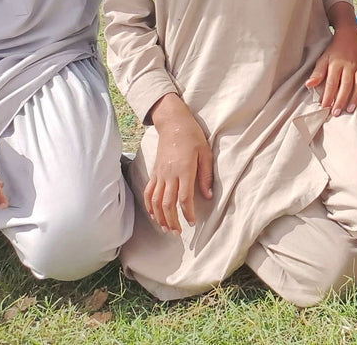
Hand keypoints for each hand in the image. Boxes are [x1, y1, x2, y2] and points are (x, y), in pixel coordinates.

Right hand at [145, 94, 212, 231]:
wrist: (173, 123)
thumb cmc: (192, 136)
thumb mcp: (205, 152)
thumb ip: (206, 175)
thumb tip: (208, 196)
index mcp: (184, 170)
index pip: (184, 198)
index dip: (188, 213)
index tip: (192, 222)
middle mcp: (170, 174)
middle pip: (167, 203)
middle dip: (172, 221)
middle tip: (177, 233)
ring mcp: (160, 174)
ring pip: (155, 201)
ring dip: (159, 217)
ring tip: (166, 229)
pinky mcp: (154, 172)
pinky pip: (148, 192)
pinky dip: (149, 206)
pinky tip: (153, 215)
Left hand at [305, 23, 356, 115]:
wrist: (351, 37)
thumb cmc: (335, 50)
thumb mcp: (323, 58)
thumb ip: (318, 72)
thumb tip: (309, 84)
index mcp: (336, 64)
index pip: (332, 81)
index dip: (328, 95)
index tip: (324, 106)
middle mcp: (349, 66)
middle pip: (346, 84)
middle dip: (341, 99)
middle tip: (336, 112)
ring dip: (355, 98)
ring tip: (350, 110)